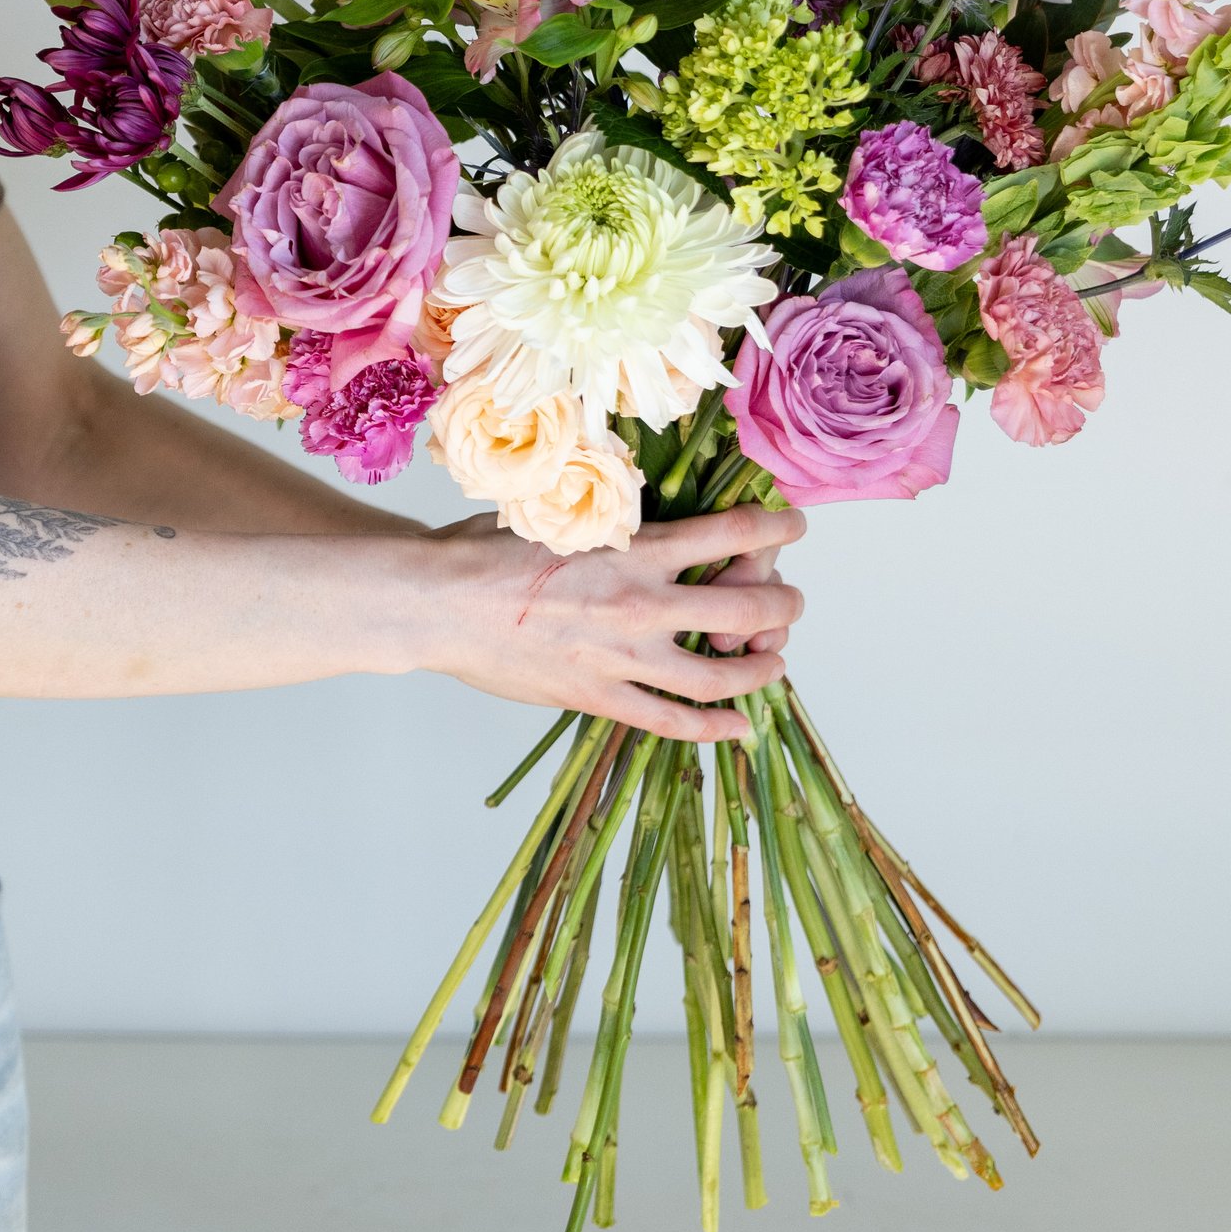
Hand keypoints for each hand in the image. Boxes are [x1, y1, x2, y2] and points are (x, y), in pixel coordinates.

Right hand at [411, 506, 807, 738]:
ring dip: (760, 669)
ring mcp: (622, 659)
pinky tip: (738, 725)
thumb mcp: (557, 514)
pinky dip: (713, 725)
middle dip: (783, 605)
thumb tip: (641, 506)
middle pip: (744, 609)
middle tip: (791, 602)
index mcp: (634, 550)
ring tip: (775, 662)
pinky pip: (671, 721)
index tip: (794, 526)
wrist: (436, 605)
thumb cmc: (484, 553)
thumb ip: (609, 517)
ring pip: (719, 674)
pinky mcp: (598, 697)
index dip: (776, 529)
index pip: (730, 534)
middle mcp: (640, 605)